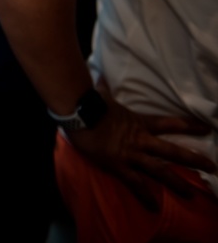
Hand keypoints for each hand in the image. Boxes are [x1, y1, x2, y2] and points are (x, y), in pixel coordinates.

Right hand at [65, 86, 216, 210]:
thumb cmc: (89, 103)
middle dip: (193, 159)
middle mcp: (140, 140)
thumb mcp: (102, 96)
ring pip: (159, 170)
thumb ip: (105, 89)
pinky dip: (145, 195)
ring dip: (176, 182)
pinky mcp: (118, 165)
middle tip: (212, 167)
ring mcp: (131, 154)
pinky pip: (135, 183)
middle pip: (172, 151)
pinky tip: (154, 206)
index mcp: (139, 123)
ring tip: (190, 194)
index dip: (189, 126)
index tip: (206, 129)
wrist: (78, 113)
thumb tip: (99, 77)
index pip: (169, 124)